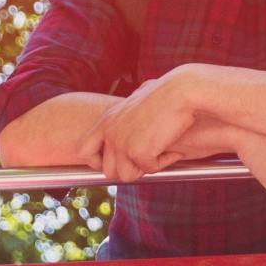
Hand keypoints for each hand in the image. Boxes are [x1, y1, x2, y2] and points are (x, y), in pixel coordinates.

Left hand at [79, 68, 204, 181]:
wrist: (181, 90)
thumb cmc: (168, 90)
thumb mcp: (140, 97)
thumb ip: (133, 106)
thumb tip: (141, 95)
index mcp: (106, 121)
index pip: (84, 150)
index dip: (98, 162)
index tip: (118, 160)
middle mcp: (109, 133)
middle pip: (108, 170)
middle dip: (129, 169)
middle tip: (148, 159)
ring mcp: (122, 144)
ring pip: (127, 175)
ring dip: (145, 168)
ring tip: (161, 153)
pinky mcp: (138, 152)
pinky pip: (150, 169)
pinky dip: (164, 161)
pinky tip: (174, 148)